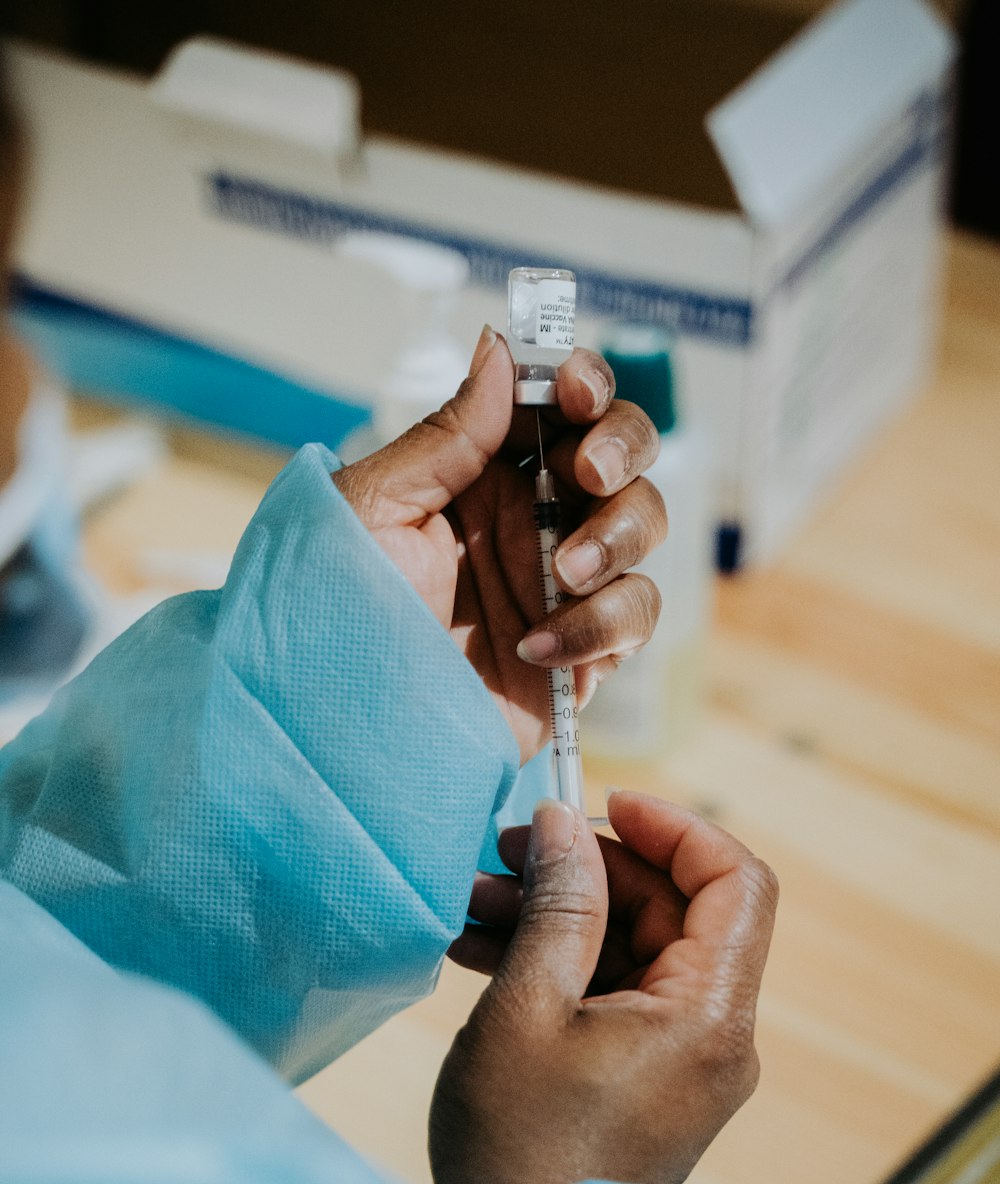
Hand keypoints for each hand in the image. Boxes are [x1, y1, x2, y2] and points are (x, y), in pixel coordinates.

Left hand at [335, 330, 664, 761]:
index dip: (585, 384)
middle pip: (623, 454)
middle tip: (586, 472)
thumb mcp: (372, 510)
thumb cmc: (331, 615)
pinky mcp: (583, 652)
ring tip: (559, 575)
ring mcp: (561, 586)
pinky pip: (634, 618)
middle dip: (622, 448)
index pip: (558, 406)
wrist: (339, 730)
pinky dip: (600, 627)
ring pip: (644, 528)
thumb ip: (446, 435)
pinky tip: (537, 649)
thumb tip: (499, 350)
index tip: (573, 391)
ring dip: (616, 539)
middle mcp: (529, 520)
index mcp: (480, 472)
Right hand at [429, 791, 777, 1183]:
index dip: (675, 828)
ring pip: (637, 948)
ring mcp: (685, 1061)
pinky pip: (618, 993)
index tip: (601, 803)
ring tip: (475, 902)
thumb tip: (564, 825)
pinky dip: (563, 963)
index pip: (735, 881)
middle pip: (676, 910)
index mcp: (710, 1014)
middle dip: (591, 870)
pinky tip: (485, 950)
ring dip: (563, 915)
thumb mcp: (527, 1007)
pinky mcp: (650, 1079)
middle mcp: (716, 1034)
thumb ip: (558, 905)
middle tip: (505, 853)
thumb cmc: (521, 1147)